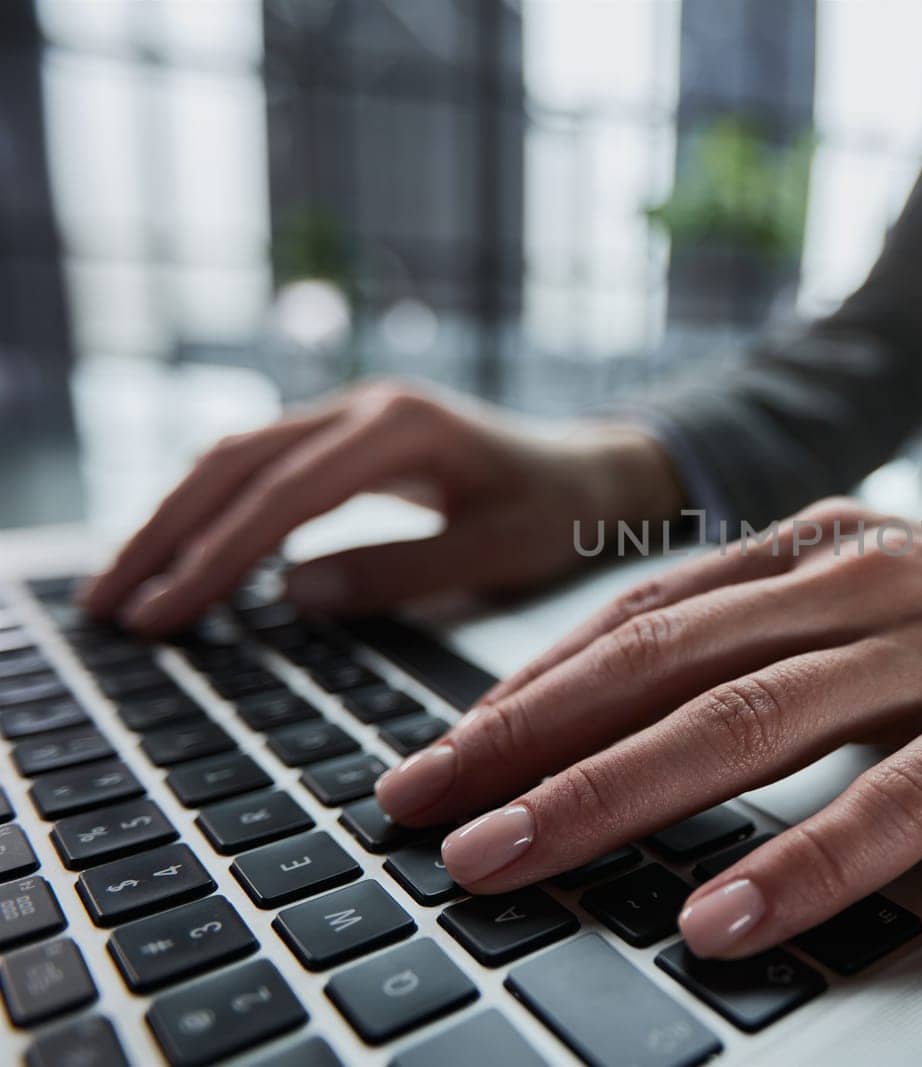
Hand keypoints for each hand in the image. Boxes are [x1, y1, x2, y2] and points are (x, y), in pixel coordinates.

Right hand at [81, 380, 683, 633]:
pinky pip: (262, 467)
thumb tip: (290, 594)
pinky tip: (182, 556)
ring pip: (236, 458)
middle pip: (234, 463)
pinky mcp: (350, 436)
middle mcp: (365, 406)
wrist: (598, 471)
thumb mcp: (496, 552)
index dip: (215, 559)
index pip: (283, 498)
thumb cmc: (561, 513)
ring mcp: (353, 413)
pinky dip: (213, 510)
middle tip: (105, 606)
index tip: (163, 616)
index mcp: (402, 429)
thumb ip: (399, 571)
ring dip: (174, 518)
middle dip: (163, 533)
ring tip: (120, 589)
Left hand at [374, 498, 921, 958]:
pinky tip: (725, 915)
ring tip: (510, 857)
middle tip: (416, 809)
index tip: (432, 758)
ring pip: (752, 718)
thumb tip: (615, 706)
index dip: (522, 690)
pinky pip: (900, 796)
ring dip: (615, 792)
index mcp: (806, 551)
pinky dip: (807, 859)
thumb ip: (752, 637)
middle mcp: (856, 580)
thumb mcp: (861, 598)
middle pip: (662, 666)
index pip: (635, 620)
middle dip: (523, 742)